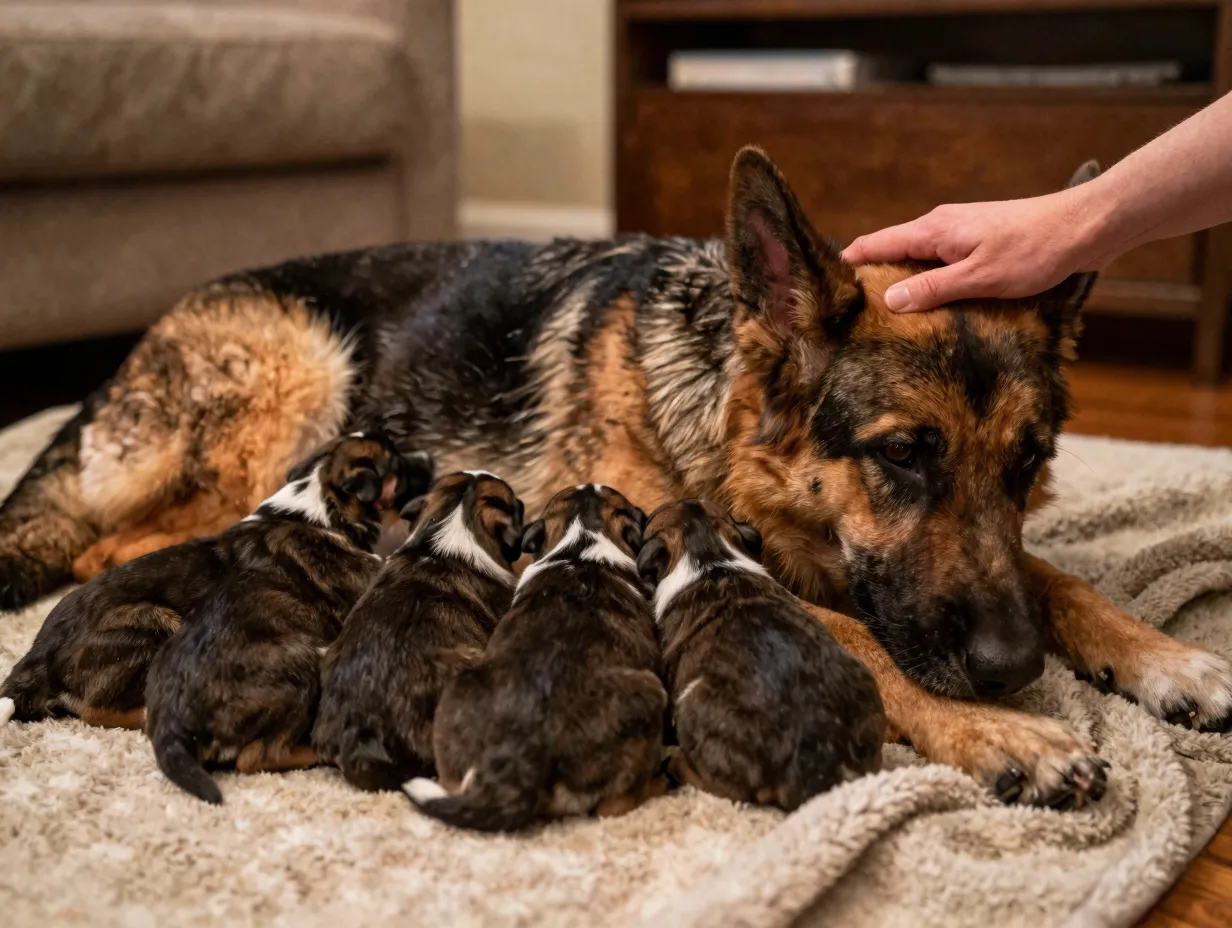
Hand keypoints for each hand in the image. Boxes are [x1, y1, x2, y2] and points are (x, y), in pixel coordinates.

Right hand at [840, 188, 1102, 311]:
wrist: (1083, 228)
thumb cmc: (1033, 251)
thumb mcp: (978, 278)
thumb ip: (931, 288)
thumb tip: (888, 299)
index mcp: (933, 230)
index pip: (875, 244)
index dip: (848, 264)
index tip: (825, 287)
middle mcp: (940, 226)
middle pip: (891, 251)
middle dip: (870, 277)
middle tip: (851, 311)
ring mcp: (959, 232)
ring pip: (915, 257)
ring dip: (900, 281)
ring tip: (885, 314)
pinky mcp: (976, 242)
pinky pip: (937, 261)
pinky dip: (925, 279)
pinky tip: (930, 303)